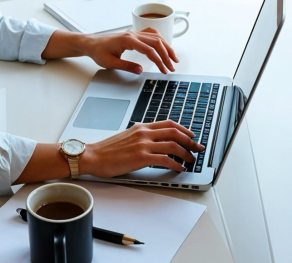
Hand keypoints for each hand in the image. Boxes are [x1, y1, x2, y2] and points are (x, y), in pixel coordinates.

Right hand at [80, 120, 204, 176]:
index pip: (168, 124)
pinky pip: (165, 160)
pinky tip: (179, 168)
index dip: (184, 129)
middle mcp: (144, 133)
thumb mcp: (127, 137)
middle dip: (190, 141)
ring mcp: (143, 144)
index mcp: (141, 127)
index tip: (191, 136)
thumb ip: (141, 136)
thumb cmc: (107, 150)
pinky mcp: (141, 157)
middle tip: (197, 148)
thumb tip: (154, 143)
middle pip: (174, 132)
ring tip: (191, 160)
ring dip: (186, 153)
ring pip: (173, 145)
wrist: (93, 156)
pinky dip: (176, 164)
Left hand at [85, 28, 178, 73]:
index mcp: (128, 40)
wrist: (91, 43)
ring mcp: (135, 33)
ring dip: (166, 47)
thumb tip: (140, 70)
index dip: (159, 61)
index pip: (149, 50)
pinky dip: (160, 40)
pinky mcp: (134, 34)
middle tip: (172, 67)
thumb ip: (126, 66)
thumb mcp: (110, 63)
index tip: (164, 70)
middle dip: (167, 55)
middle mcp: (133, 34)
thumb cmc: (99, 52)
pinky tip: (164, 46)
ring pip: (156, 37)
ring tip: (173, 58)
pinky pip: (151, 34)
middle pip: (157, 42)